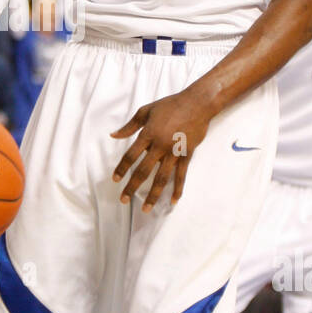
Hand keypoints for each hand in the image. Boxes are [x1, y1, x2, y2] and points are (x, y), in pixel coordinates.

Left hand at [110, 84, 214, 211]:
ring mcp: (175, 152)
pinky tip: (172, 200)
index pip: (131, 155)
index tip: (115, 180)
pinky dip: (177, 189)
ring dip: (153, 195)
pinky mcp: (187, 155)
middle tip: (124, 199)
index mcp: (148, 134)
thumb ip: (130, 126)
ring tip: (146, 209)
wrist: (197, 103)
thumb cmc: (170, 105)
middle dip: (132, 187)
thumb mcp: (146, 111)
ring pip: (162, 178)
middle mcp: (160, 146)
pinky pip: (181, 175)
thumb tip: (114, 135)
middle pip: (143, 171)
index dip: (122, 169)